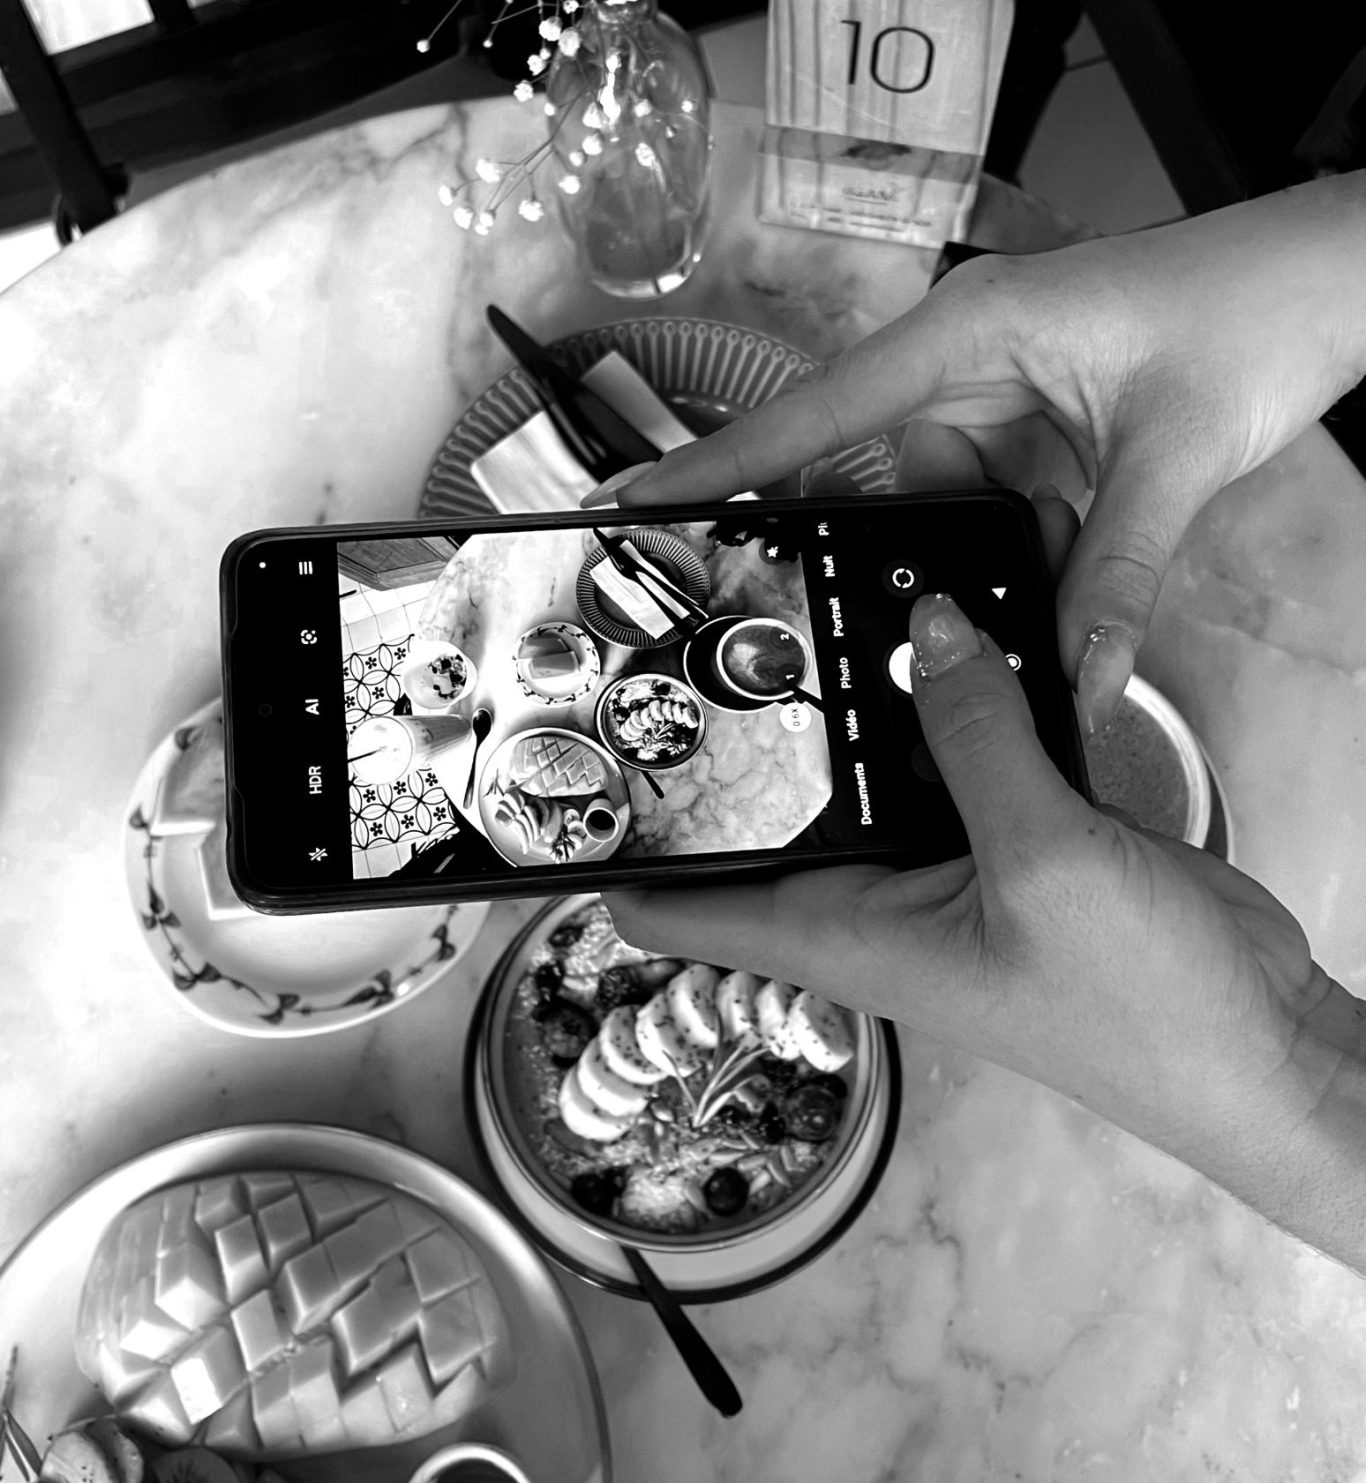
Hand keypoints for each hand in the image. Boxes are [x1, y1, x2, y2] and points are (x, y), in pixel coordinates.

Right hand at [588, 174, 1365, 732]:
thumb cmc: (1250, 320)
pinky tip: (965, 619)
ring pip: (911, 503)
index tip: (636, 500)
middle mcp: (961, 366)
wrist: (1331, 284)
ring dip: (908, 567)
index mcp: (966, 334)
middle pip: (849, 468)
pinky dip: (971, 564)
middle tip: (744, 614)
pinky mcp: (1028, 437)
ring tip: (862, 639)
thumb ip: (1116, 578)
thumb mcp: (1177, 457)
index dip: (724, 463)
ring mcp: (993, 404)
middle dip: (810, 543)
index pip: (818, 411)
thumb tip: (1078, 685)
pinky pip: (972, 511)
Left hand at [606, 592, 1351, 1229]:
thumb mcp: (1046, 862)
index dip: (605, 849)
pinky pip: (948, 751)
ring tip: (804, 587)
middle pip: (760, 810)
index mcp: (838, 932)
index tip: (556, 765)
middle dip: (728, 725)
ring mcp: (934, 862)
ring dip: (846, 693)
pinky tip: (936, 619)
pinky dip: (940, 695)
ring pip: (861, 765)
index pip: (673, 907)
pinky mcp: (1000, 833)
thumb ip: (978, 737)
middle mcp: (867, 897)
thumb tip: (928, 629)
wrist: (1258, 1042)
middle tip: (682, 614)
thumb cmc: (1142, 1008)